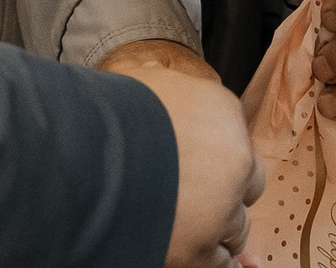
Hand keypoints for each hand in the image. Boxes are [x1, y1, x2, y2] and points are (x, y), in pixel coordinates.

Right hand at [102, 43, 262, 267]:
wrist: (85, 154)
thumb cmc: (106, 116)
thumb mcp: (145, 85)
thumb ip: (170, 96)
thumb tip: (160, 92)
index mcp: (222, 110)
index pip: (235, 137)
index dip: (214, 154)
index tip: (196, 162)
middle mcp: (235, 158)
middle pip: (250, 181)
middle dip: (228, 190)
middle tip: (196, 194)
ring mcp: (223, 206)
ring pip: (238, 225)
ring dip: (216, 225)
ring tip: (182, 222)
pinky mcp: (203, 248)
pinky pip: (221, 262)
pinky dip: (207, 258)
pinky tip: (186, 248)